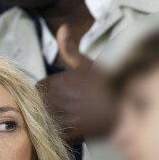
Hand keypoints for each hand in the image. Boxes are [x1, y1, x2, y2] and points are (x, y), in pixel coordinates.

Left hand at [36, 24, 115, 142]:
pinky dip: (55, 132)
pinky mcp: (66, 131)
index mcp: (56, 82)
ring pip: (42, 118)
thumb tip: (62, 27)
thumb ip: (69, 49)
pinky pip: (51, 132)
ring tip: (66, 118)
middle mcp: (55, 98)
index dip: (49, 93)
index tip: (61, 96)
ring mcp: (59, 116)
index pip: (38, 89)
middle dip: (46, 105)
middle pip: (38, 104)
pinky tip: (68, 128)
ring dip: (49, 118)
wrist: (121, 108)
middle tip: (64, 108)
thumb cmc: (104, 85)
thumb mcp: (86, 64)